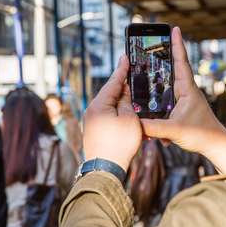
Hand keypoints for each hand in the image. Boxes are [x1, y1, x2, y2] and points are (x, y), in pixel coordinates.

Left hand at [83, 55, 141, 171]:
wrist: (104, 169)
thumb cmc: (119, 144)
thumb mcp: (129, 119)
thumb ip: (127, 102)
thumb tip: (124, 92)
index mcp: (99, 104)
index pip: (113, 82)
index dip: (121, 69)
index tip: (125, 57)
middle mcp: (92, 110)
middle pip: (110, 93)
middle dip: (123, 87)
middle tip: (131, 75)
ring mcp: (91, 121)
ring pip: (110, 105)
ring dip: (122, 103)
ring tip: (134, 99)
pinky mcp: (94, 130)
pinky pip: (108, 116)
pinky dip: (119, 114)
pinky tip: (128, 116)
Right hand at [141, 27, 225, 173]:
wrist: (216, 146)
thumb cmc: (202, 134)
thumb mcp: (174, 130)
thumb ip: (153, 128)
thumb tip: (135, 124)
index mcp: (187, 89)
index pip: (181, 62)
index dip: (177, 45)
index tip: (175, 28)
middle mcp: (187, 91)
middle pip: (173, 69)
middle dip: (164, 57)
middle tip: (153, 45)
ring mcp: (185, 100)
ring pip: (168, 86)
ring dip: (159, 81)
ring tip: (147, 73)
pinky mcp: (183, 110)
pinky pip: (167, 102)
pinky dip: (159, 106)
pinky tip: (152, 116)